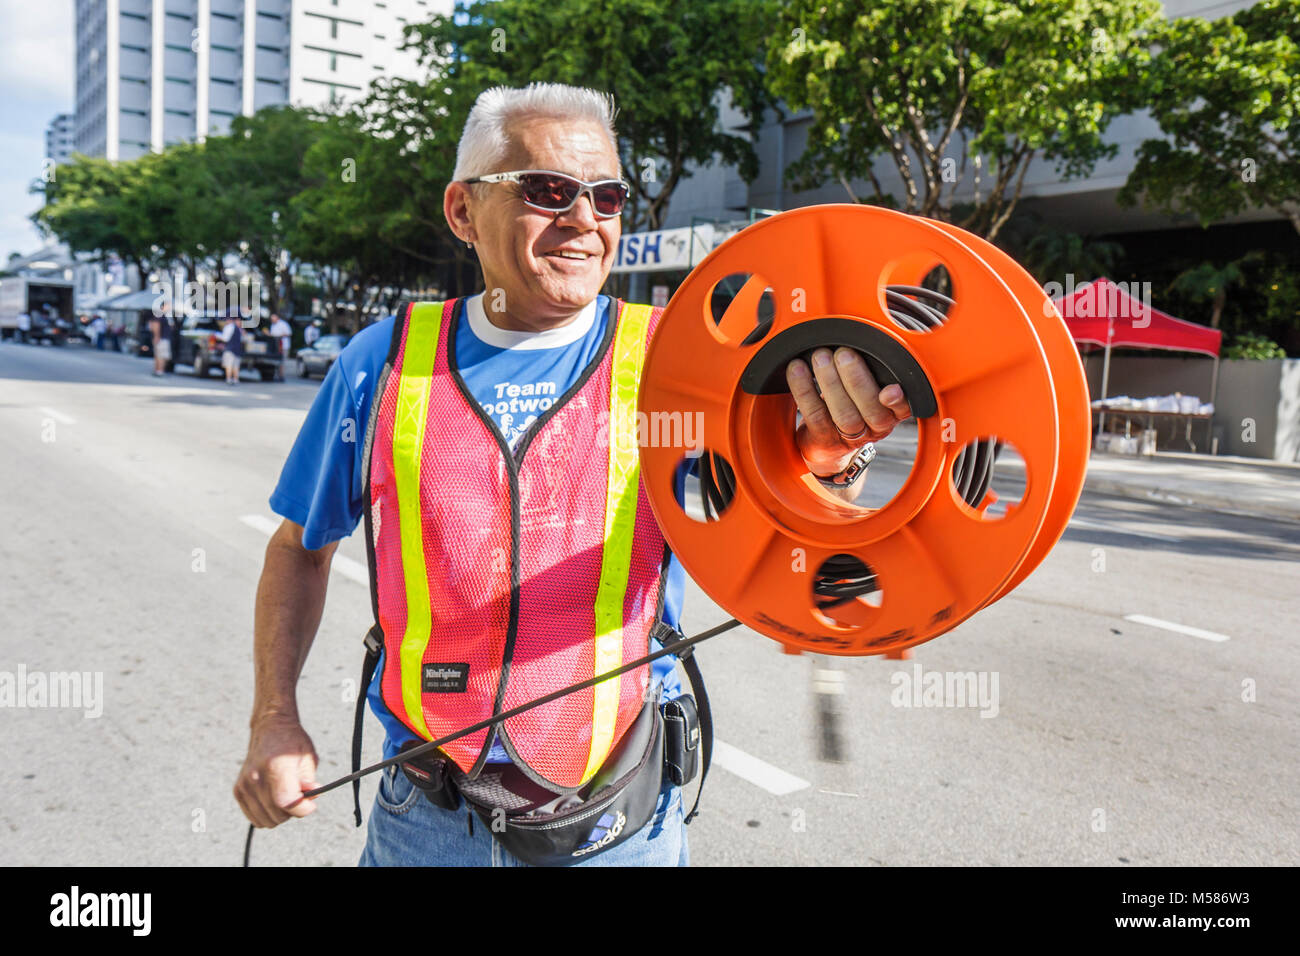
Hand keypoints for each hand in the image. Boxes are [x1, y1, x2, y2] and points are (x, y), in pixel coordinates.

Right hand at [234, 714, 319, 827]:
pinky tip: (275, 800)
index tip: (311, 805)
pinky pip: (255, 818)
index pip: (286, 801)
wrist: (270, 728)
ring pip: (266, 820)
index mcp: (275, 766)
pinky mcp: (238, 790)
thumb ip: (309, 782)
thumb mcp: (308, 758)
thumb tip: (310, 801)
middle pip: (277, 814)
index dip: (302, 808)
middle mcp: (256, 777)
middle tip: (299, 795)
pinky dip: (267, 814)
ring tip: (287, 796)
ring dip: (280, 814)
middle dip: (293, 810)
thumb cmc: (292, 743)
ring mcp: (244, 785)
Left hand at [785, 347, 912, 475]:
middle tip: (843, 354)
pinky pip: (814, 415)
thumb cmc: (852, 403)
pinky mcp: (824, 440)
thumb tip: (860, 333)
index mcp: (892, 412)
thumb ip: (872, 366)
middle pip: (871, 410)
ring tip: (820, 356)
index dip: (898, 401)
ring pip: (844, 414)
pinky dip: (804, 390)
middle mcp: (875, 428)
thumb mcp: (869, 385)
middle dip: (856, 379)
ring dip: (830, 382)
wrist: (827, 442)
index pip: (903, 408)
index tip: (891, 389)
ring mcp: (849, 437)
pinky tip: (797, 369)